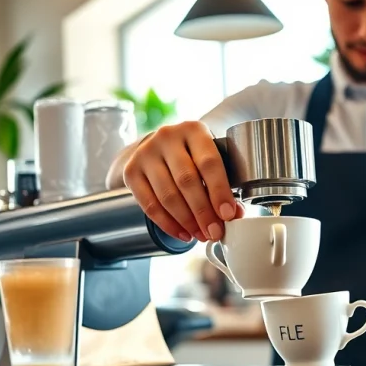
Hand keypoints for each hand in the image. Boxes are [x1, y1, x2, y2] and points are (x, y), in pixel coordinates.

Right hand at [122, 121, 243, 242]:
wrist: (157, 147)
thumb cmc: (191, 154)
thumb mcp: (210, 158)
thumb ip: (224, 183)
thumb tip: (233, 214)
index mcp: (193, 130)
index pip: (208, 163)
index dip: (219, 191)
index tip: (227, 215)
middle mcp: (167, 137)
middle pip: (187, 181)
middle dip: (203, 212)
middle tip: (215, 232)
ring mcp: (145, 153)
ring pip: (168, 195)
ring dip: (187, 221)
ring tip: (201, 235)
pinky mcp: (131, 171)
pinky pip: (149, 205)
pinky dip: (168, 224)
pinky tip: (183, 233)